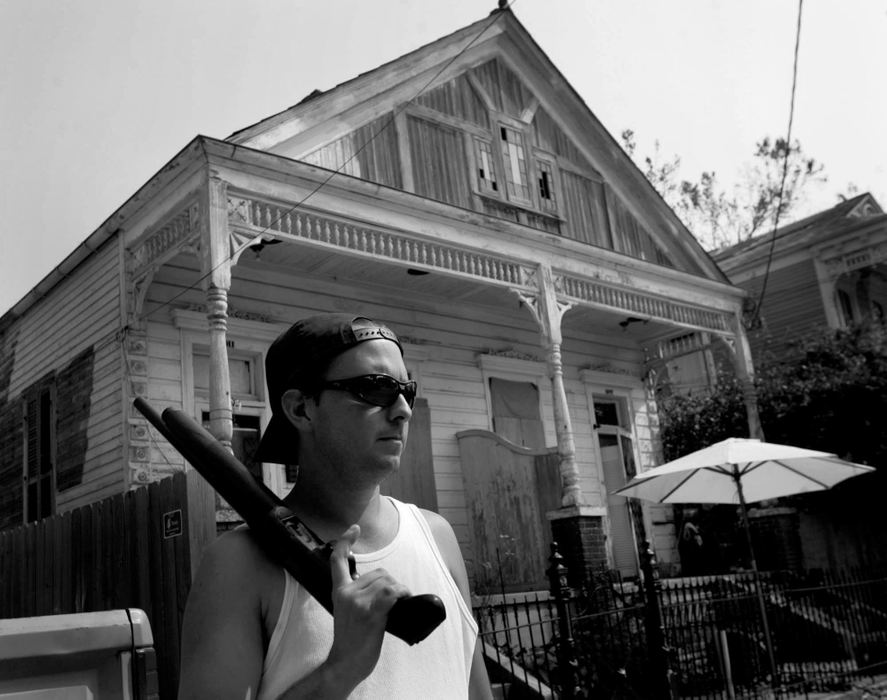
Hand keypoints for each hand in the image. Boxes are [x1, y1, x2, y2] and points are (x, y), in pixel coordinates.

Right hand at [322, 525, 410, 691]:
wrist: (345, 663)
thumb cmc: (351, 640)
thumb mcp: (347, 611)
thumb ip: (357, 595)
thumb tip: (380, 585)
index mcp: (338, 591)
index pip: (337, 560)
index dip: (344, 542)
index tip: (353, 528)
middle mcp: (347, 593)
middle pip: (378, 573)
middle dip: (391, 583)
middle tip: (392, 602)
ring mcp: (358, 602)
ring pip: (388, 581)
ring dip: (399, 590)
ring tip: (397, 605)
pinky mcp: (370, 612)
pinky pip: (393, 592)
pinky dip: (402, 594)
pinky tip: (402, 602)